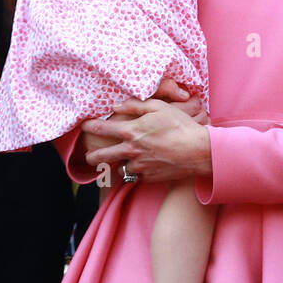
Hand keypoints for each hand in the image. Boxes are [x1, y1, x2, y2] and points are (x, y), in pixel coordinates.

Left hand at [81, 97, 211, 181]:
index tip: (84, 127)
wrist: (198, 151)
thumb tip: (116, 105)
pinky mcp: (148, 177)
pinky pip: (136, 175)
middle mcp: (131, 150)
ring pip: (119, 168)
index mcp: (132, 131)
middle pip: (101, 156)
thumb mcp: (159, 107)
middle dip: (92, 156)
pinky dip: (136, 172)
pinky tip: (141, 167)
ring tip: (116, 164)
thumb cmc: (181, 126)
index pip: (102, 129)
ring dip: (117, 166)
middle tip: (88, 156)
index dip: (90, 127)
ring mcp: (139, 166)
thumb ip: (135, 105)